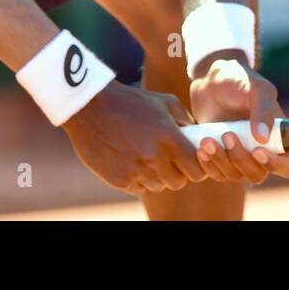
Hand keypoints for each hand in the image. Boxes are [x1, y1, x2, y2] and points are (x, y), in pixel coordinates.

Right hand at [61, 80, 208, 195]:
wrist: (90, 107)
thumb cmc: (130, 101)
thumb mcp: (163, 102)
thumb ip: (185, 119)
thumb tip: (198, 135)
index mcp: (169, 138)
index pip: (196, 169)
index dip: (196, 167)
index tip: (190, 162)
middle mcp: (154, 157)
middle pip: (178, 182)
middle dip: (177, 173)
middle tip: (169, 161)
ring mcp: (135, 170)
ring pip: (158, 186)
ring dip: (156, 176)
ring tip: (147, 158)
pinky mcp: (119, 179)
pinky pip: (138, 188)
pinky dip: (138, 179)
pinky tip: (131, 161)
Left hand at [188, 58, 288, 183]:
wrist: (210, 81)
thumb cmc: (239, 80)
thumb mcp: (256, 89)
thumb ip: (264, 111)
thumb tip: (263, 139)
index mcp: (279, 138)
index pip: (288, 166)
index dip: (275, 164)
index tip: (258, 150)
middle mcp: (262, 152)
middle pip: (257, 174)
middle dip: (241, 158)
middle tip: (227, 135)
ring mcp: (240, 158)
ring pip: (235, 175)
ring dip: (221, 161)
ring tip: (207, 140)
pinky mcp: (220, 159)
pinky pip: (217, 174)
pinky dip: (209, 165)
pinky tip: (201, 149)